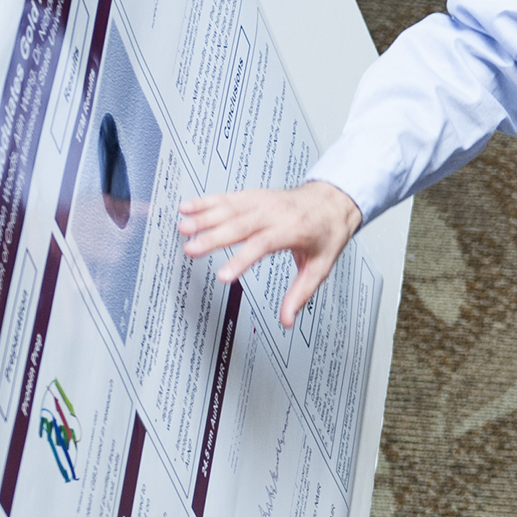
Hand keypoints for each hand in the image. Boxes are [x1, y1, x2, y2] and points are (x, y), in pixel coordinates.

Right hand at [176, 179, 360, 329]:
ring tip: (183, 228)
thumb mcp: (320, 267)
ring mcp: (263, 202)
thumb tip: (287, 320)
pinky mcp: (254, 196)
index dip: (241, 260)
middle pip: (239, 226)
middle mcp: (274, 213)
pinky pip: (228, 197)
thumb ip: (301, 294)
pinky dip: (206, 201)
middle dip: (213, 238)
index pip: (262, 245)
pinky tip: (188, 207)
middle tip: (191, 250)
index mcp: (292, 230)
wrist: (333, 200)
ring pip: (229, 209)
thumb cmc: (327, 232)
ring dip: (204, 217)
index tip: (223, 276)